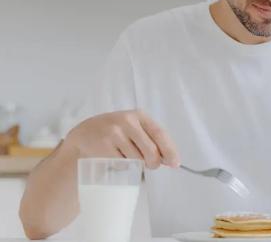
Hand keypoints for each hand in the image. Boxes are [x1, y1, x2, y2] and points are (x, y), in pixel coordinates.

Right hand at [63, 110, 179, 168]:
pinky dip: (122, 166)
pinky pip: (121, 164)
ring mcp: (114, 133)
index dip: (169, 150)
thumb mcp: (134, 129)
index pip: (160, 133)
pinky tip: (114, 158)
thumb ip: (151, 140)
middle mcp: (127, 121)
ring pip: (136, 159)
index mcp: (139, 116)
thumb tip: (170, 160)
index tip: (175, 163)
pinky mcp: (103, 146)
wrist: (83, 134)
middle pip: (151, 150)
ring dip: (136, 164)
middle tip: (152, 165)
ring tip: (125, 155)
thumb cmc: (115, 133)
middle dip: (154, 162)